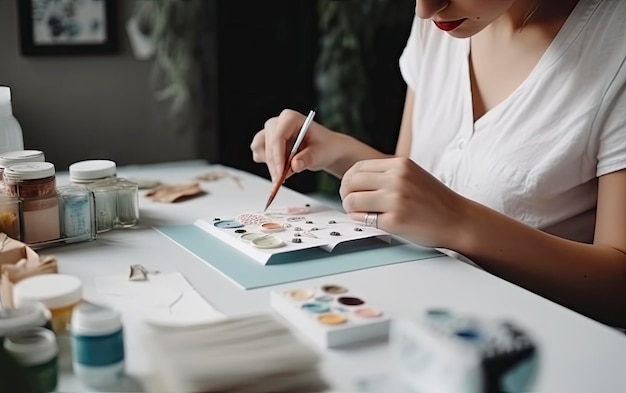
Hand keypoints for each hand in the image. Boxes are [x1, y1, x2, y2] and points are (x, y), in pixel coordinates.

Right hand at [251, 109, 337, 182]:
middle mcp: (277, 123)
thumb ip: (307, 159)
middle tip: (282, 180)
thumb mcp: (320, 154)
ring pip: (261, 149)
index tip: (281, 173)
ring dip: (271, 165)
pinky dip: (268, 164)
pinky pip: (259, 153)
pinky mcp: (267, 142)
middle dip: (275, 165)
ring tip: (286, 174)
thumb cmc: (324, 147)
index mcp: (290, 118)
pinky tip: (281, 170)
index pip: (278, 137)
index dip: (278, 156)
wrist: (325, 149)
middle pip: (269, 145)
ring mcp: (270, 132)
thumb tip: (295, 165)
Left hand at [339, 157, 466, 247]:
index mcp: (400, 164)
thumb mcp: (412, 175)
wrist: (459, 220)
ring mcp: (396, 199)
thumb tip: (353, 180)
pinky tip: (371, 221)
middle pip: (350, 182)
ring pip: (352, 200)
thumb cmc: (434, 201)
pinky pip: (363, 219)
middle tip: (350, 203)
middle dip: (346, 194)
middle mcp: (397, 178)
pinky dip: (361, 220)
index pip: (358, 168)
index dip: (348, 180)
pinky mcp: (395, 220)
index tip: (350, 190)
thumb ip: (386, 174)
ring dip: (350, 208)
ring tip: (359, 213)